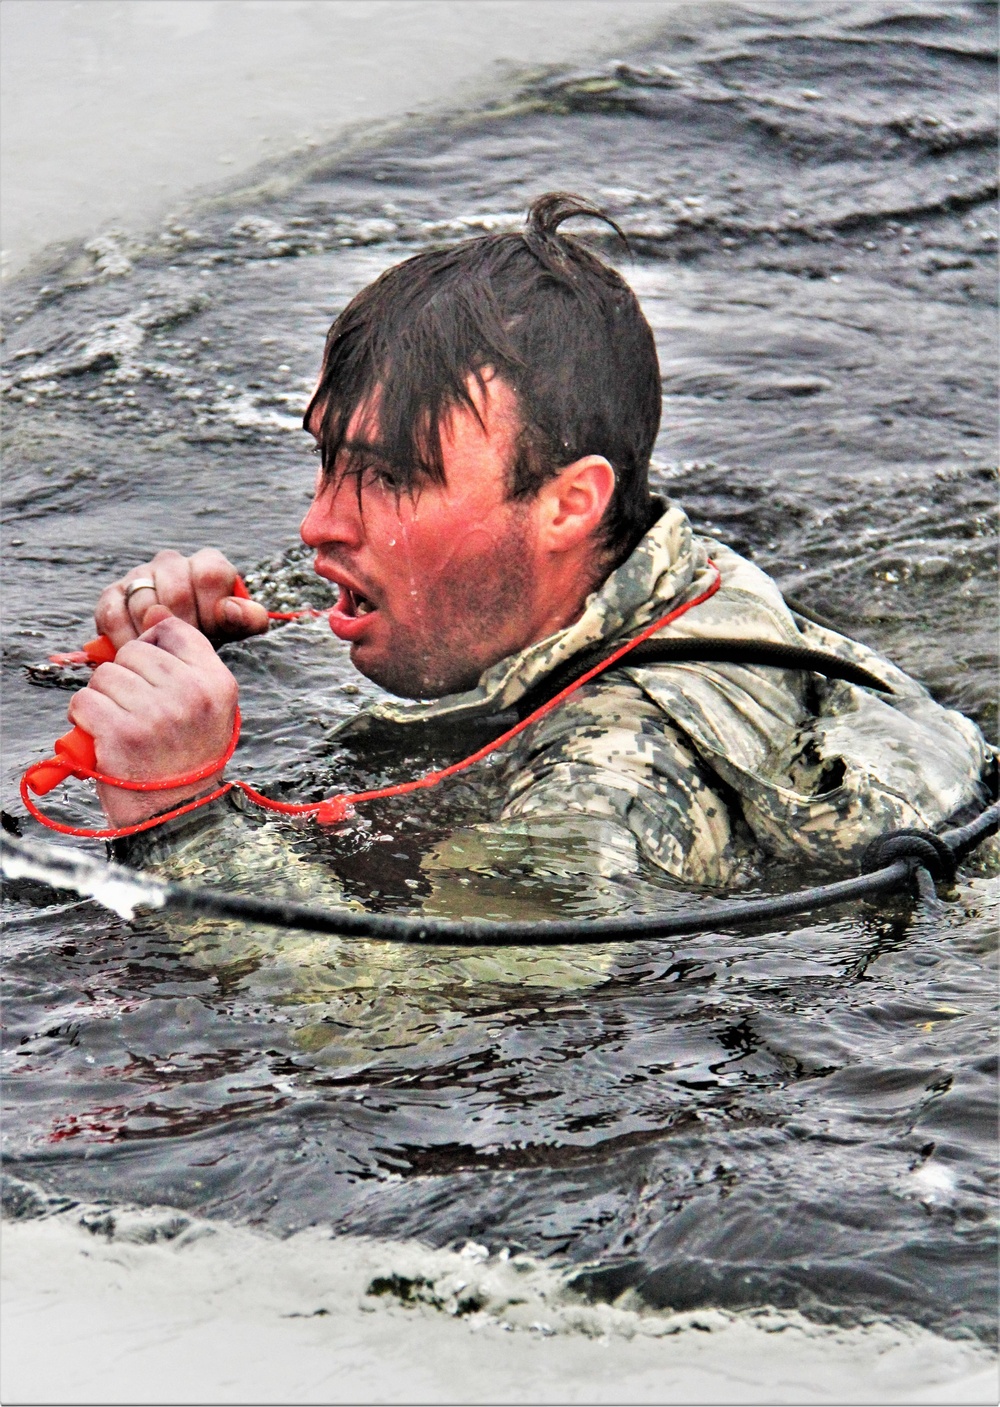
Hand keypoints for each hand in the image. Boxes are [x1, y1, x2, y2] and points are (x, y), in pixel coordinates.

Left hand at [67, 615, 238, 826]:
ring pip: (105, 674)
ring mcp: (155, 713)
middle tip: (137, 711)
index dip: (154, 647)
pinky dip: (85, 718)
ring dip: (104, 698)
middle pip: (133, 650)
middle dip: (126, 677)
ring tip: (123, 725)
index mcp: (216, 683)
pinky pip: (84, 700)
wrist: (178, 814)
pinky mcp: (121, 732)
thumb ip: (185, 660)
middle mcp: (190, 693)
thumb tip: (154, 609)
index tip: (153, 676)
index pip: (173, 630)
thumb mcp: (207, 707)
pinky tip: (104, 735)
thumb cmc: (188, 759)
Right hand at [95, 548, 269, 649]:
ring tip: (165, 655)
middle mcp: (172, 563)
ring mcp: (140, 575)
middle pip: (176, 593)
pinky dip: (125, 638)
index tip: (212, 633)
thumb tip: (230, 610)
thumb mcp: (237, 630)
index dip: (211, 609)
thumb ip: (247, 619)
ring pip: (144, 604)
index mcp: (207, 564)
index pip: (209, 575)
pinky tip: (138, 653)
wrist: (172, 650)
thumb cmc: (210, 634)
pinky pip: (114, 614)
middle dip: (184, 628)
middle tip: (188, 650)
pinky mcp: (112, 594)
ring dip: (156, 637)